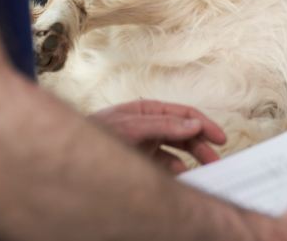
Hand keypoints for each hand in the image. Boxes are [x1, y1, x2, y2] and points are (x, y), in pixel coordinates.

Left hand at [90, 100, 225, 173]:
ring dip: (190, 160)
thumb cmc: (92, 136)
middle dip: (201, 145)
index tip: (219, 138)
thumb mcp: (131, 127)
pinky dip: (174, 171)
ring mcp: (143, 144)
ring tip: (202, 170)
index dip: (204, 124)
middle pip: (183, 133)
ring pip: (176, 151)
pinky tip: (180, 176)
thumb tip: (194, 123)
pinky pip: (163, 166)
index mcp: (147, 111)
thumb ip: (163, 125)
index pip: (184, 114)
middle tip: (215, 160)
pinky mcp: (139, 161)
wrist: (66, 157)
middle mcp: (147, 126)